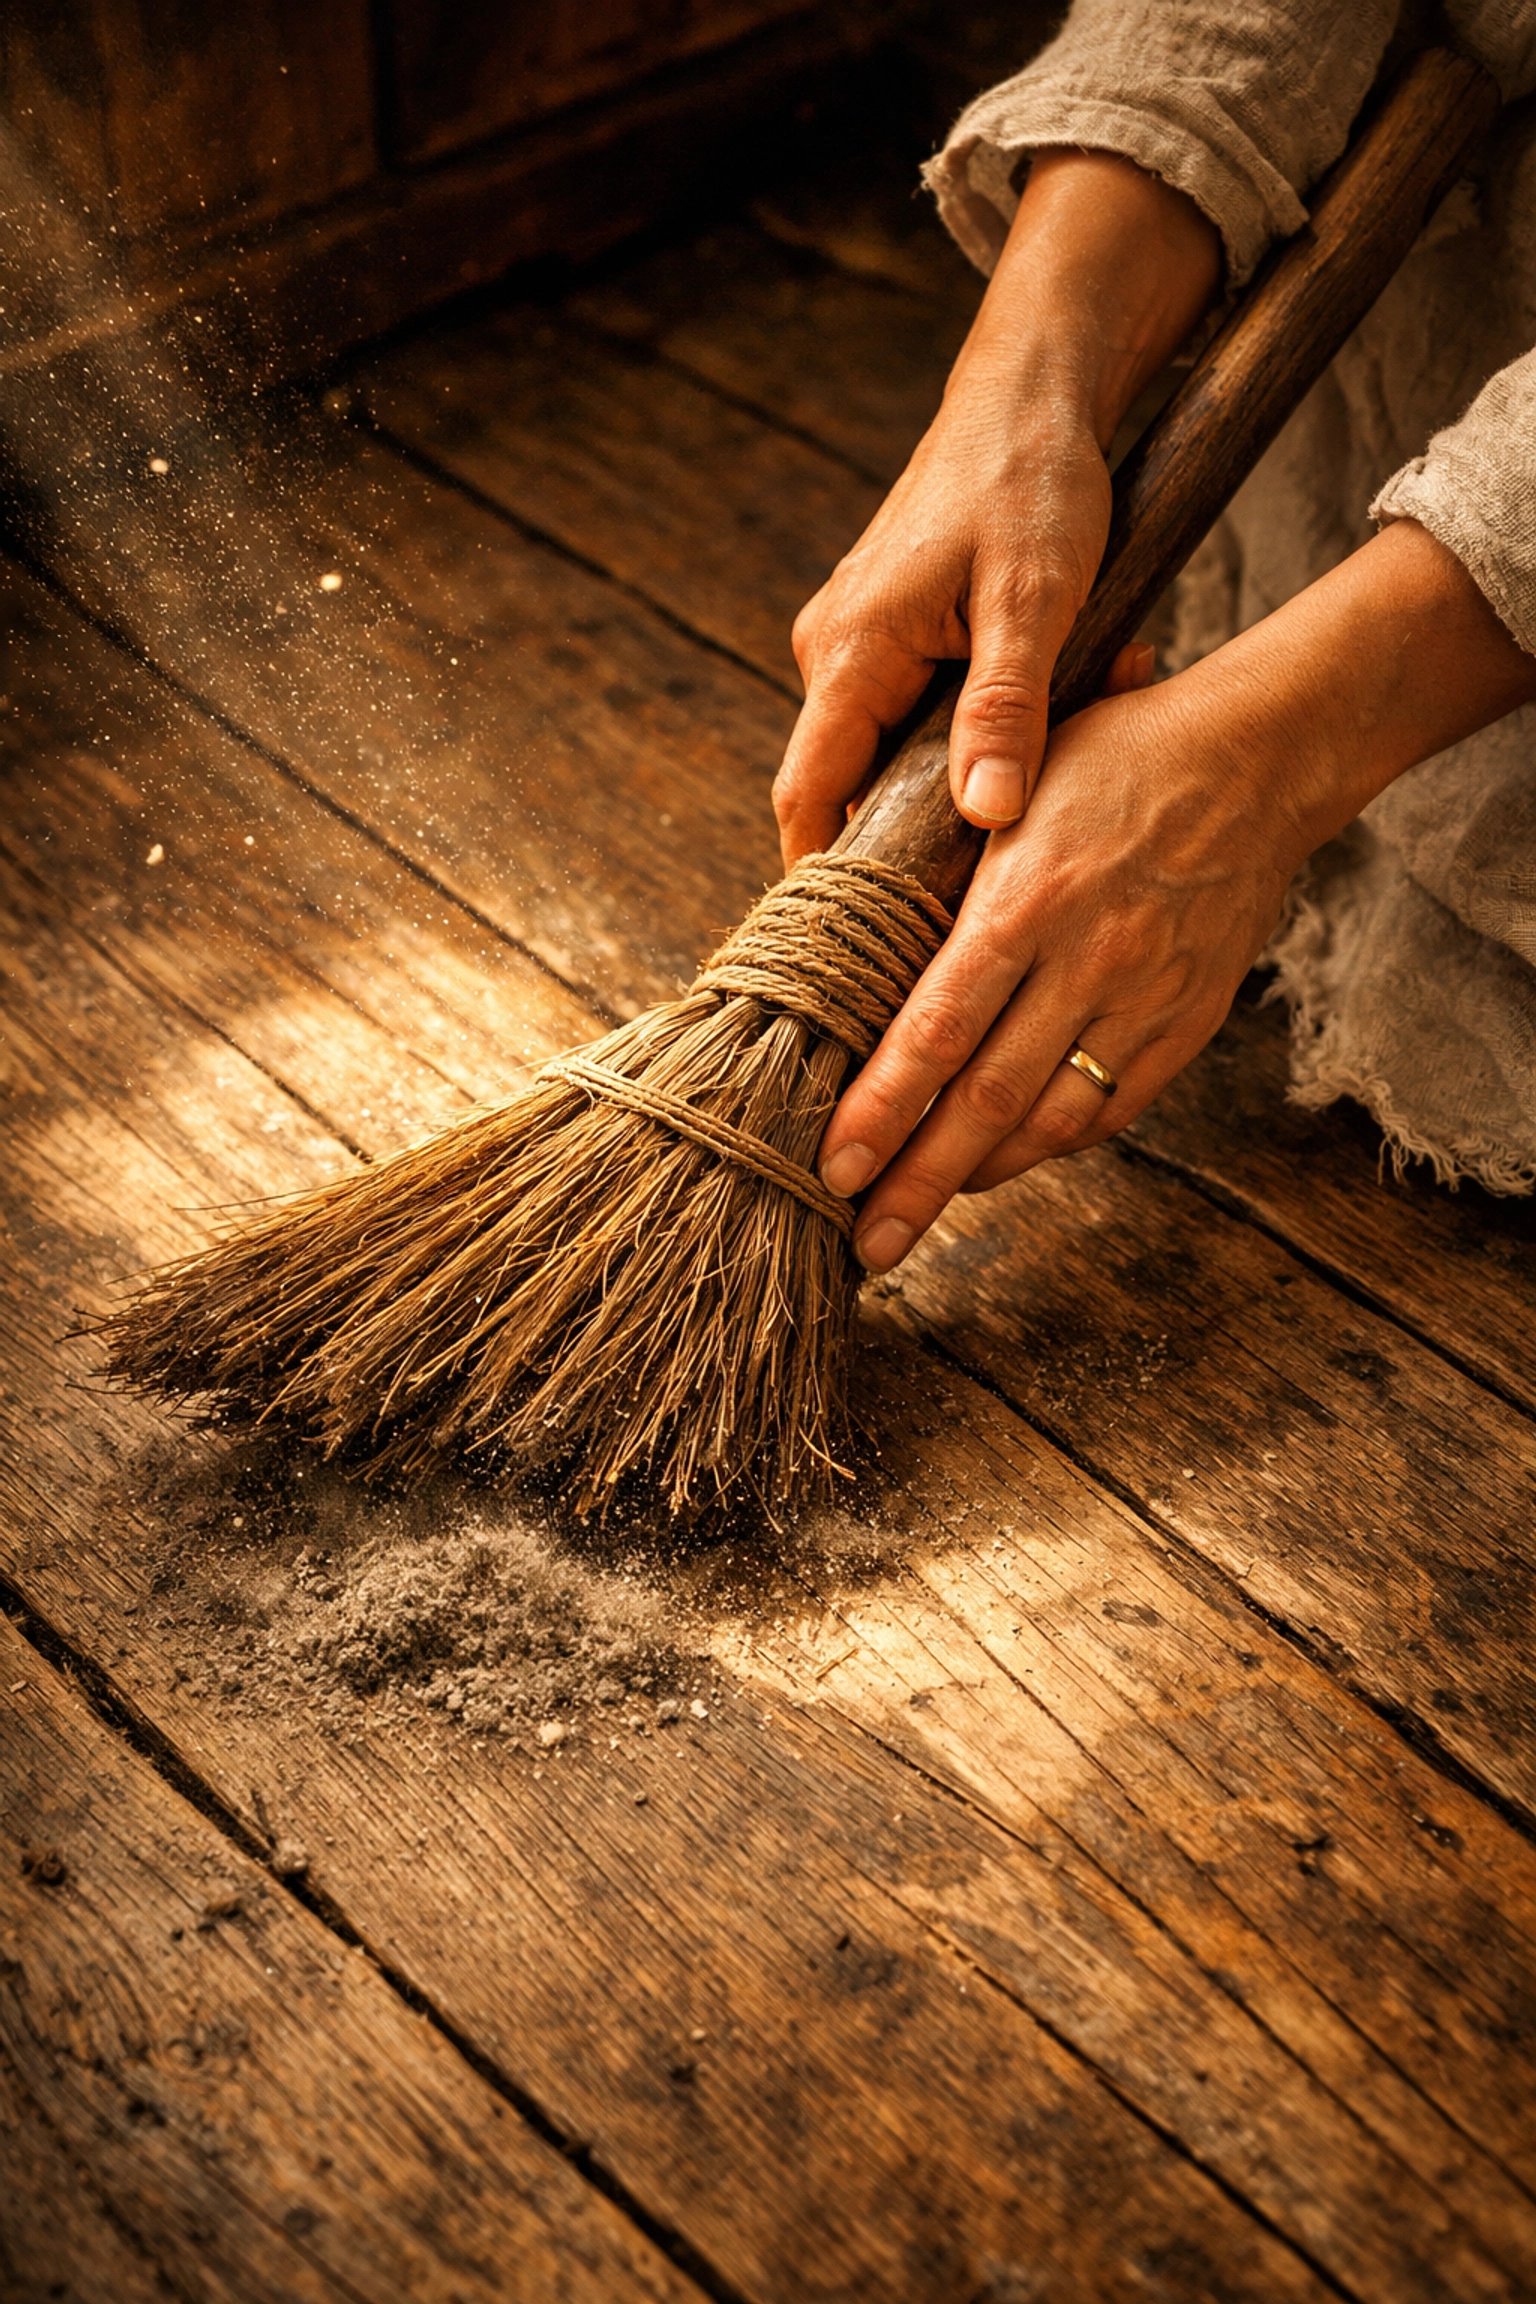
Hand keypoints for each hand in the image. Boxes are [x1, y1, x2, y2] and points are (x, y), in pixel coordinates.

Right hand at [774, 149, 1222, 861]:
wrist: (1035, 389)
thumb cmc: (1032, 477)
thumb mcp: (1035, 598)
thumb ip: (1008, 709)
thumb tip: (986, 816)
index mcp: (850, 652)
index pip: (807, 799)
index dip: (824, 881)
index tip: (860, 947)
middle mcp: (836, 653)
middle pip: (851, 788)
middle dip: (929, 828)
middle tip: (1004, 866)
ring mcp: (862, 643)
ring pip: (898, 750)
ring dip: (976, 768)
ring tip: (1066, 755)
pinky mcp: (896, 632)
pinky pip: (923, 710)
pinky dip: (987, 725)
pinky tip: (1064, 704)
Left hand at [818, 519, 1535, 1270]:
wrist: (1256, 762)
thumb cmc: (1110, 763)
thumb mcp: (1009, 797)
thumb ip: (944, 878)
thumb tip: (855, 955)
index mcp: (1026, 901)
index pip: (937, 1030)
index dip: (882, 1109)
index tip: (833, 1167)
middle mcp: (1088, 962)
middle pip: (986, 1101)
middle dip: (915, 1183)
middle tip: (862, 1245)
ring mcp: (1144, 1001)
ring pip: (1050, 1120)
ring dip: (977, 1176)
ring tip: (913, 1215)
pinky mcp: (1186, 1023)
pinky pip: (1109, 1108)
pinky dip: (1048, 1144)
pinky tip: (998, 1161)